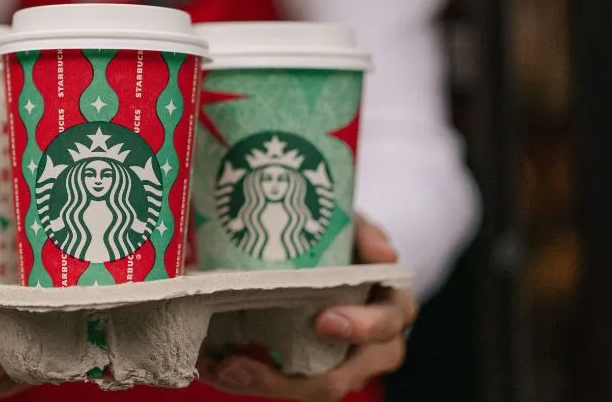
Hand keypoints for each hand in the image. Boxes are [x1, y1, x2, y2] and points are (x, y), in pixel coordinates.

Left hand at [198, 216, 416, 401]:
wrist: (331, 253)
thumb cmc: (347, 241)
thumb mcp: (355, 226)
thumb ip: (366, 234)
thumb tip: (384, 252)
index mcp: (392, 306)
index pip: (386, 324)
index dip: (359, 328)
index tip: (323, 322)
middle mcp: (375, 344)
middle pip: (346, 375)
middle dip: (299, 378)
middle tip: (244, 363)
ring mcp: (346, 364)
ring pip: (314, 388)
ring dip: (267, 383)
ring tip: (225, 369)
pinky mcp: (314, 371)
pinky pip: (288, 384)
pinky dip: (254, 378)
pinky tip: (219, 366)